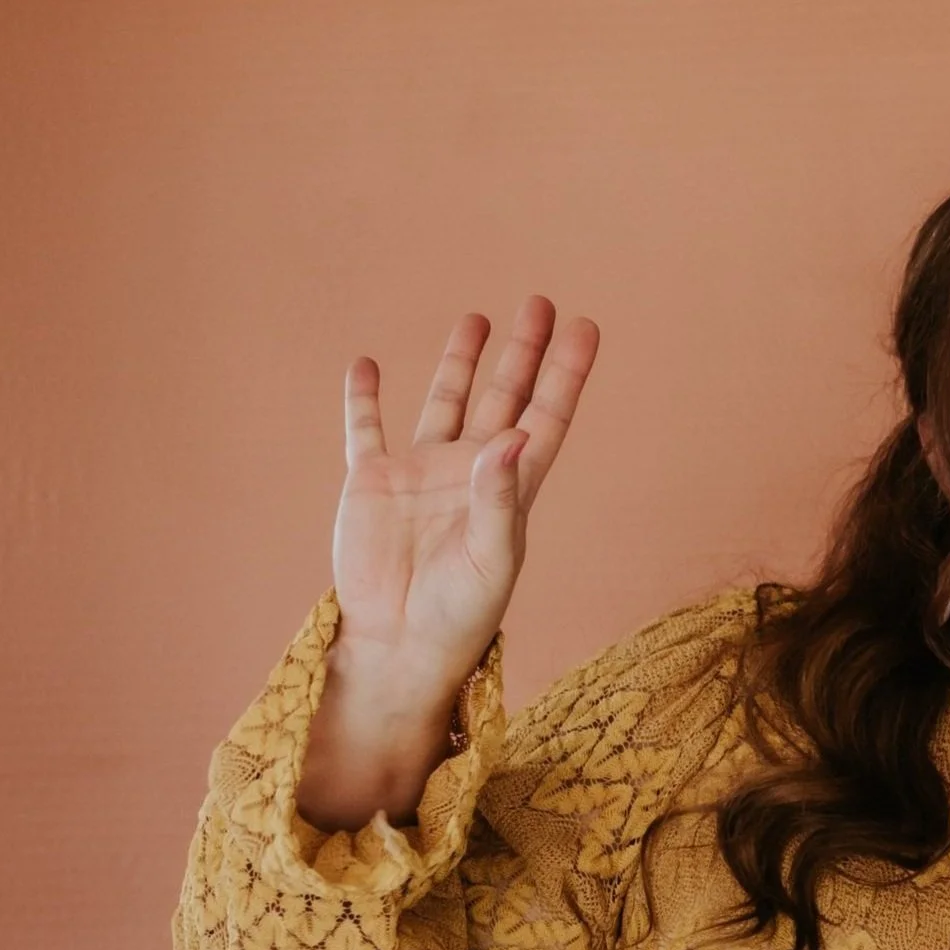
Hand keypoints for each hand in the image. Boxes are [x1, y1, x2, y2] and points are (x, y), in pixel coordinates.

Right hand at [298, 297, 598, 828]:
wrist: (398, 647)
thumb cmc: (460, 615)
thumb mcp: (491, 559)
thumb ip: (499, 498)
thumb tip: (514, 436)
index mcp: (511, 488)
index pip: (547, 416)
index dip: (567, 372)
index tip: (586, 326)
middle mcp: (470, 471)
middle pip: (504, 396)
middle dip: (523, 352)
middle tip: (540, 302)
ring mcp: (420, 473)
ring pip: (445, 401)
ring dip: (461, 362)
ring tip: (476, 318)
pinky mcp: (372, 483)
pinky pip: (366, 429)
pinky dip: (363, 398)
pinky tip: (366, 365)